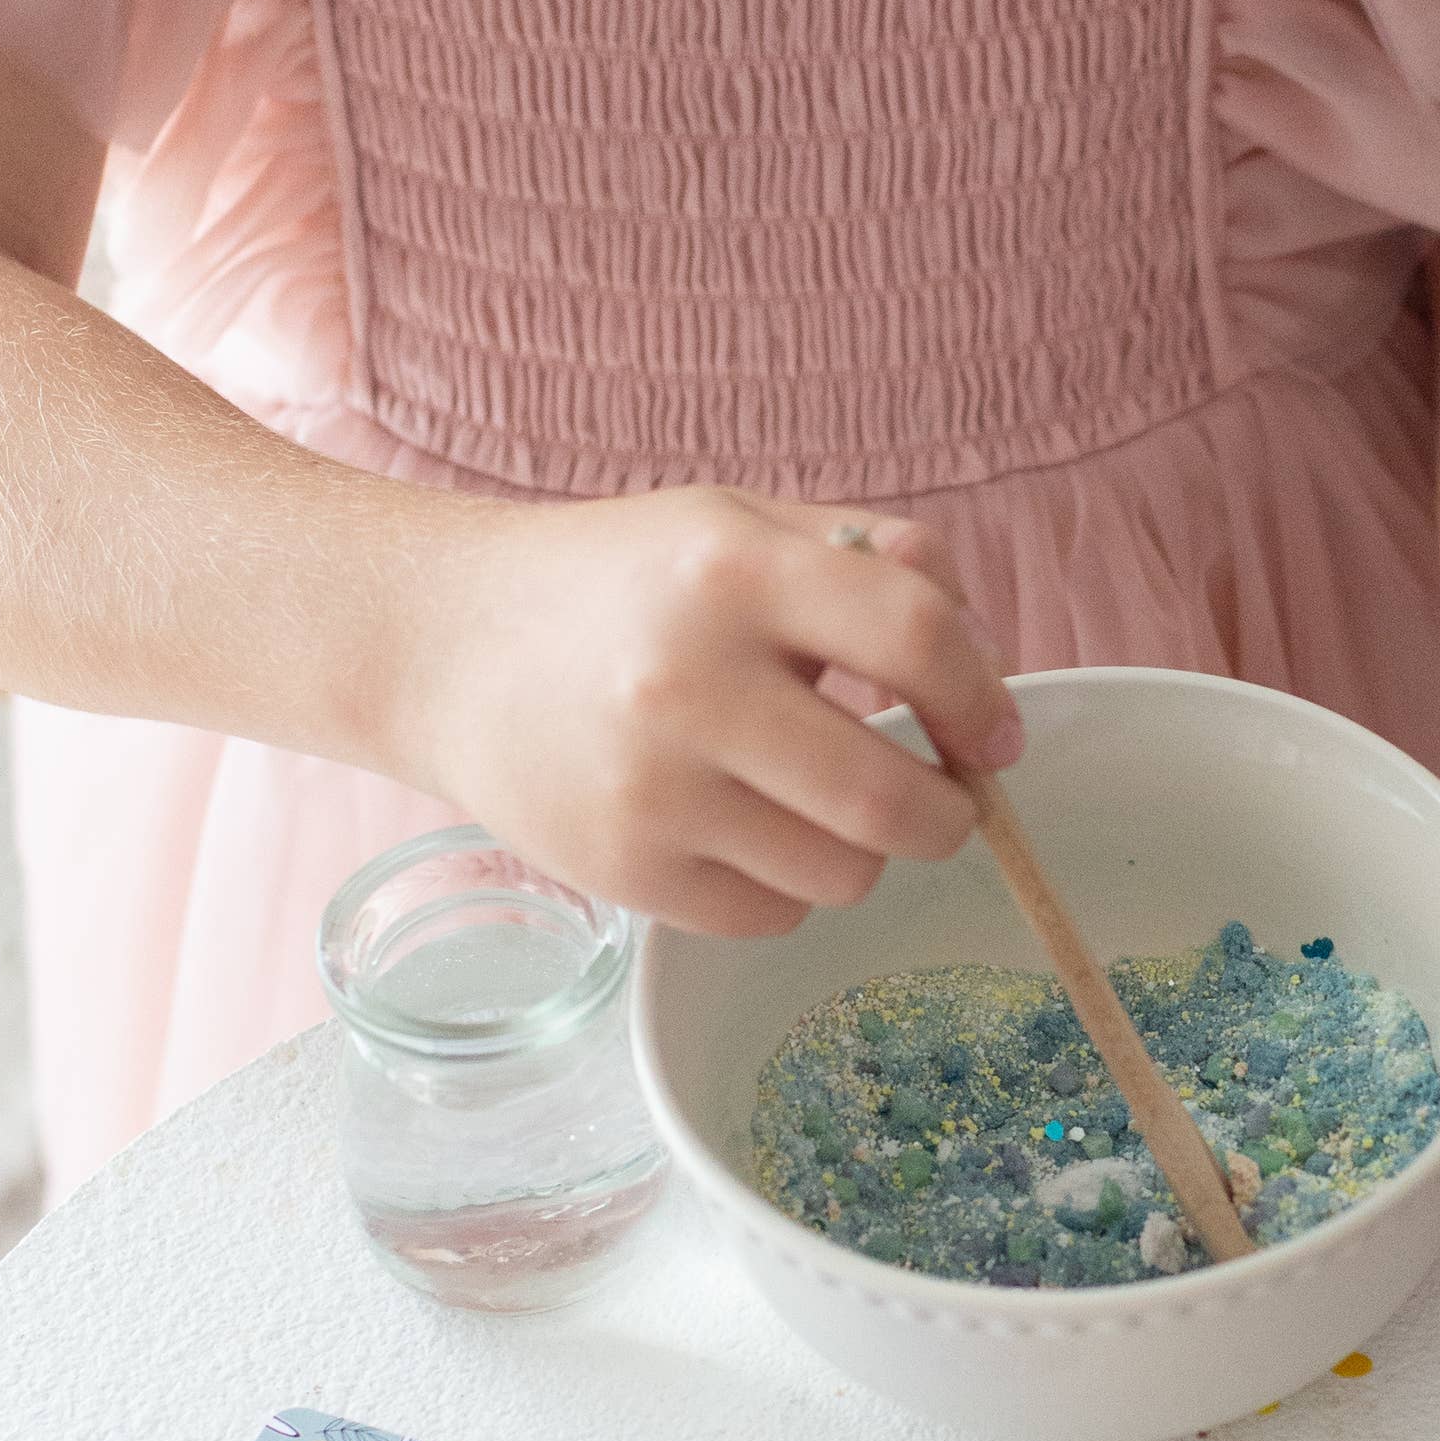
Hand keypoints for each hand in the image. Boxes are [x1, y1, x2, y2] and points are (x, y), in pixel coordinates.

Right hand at [396, 489, 1020, 935]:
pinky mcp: (620, 870)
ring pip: (843, 873)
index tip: (993, 735)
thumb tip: (983, 666)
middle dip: (946, 813)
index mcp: (735, 569)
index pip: (918, 637)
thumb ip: (874, 560)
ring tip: (813, 802)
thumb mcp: (740, 523)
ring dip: (860, 851)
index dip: (982, 697)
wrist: (446, 646)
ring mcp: (650, 788)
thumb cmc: (622, 583)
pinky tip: (743, 831)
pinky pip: (771, 917)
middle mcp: (690, 680)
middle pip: (894, 800)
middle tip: (938, 800)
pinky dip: (785, 886)